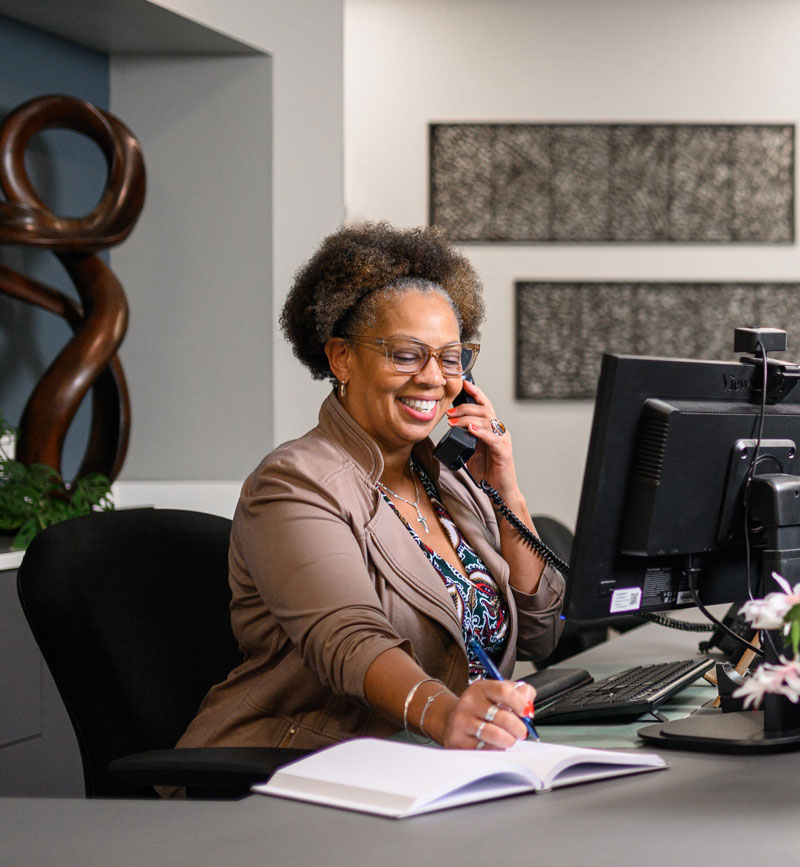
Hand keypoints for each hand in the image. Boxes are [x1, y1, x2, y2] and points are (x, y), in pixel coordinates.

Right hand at [438, 678, 536, 749]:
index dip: (520, 703)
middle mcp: (469, 703)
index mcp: (480, 688)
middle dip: (519, 728)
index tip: (526, 712)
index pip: (504, 691)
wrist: (451, 719)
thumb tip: (529, 700)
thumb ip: (517, 692)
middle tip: (521, 731)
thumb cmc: (480, 707)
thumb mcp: (496, 693)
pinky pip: (486, 750)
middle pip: (504, 718)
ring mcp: (462, 722)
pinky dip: (495, 749)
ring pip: (496, 736)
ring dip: (509, 740)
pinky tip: (494, 744)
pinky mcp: (458, 741)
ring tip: (509, 739)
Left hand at [445, 379, 519, 501]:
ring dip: (467, 419)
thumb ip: (465, 439)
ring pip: (486, 421)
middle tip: (448, 412)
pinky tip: (470, 429)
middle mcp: (499, 431)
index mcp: (492, 428)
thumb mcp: (472, 452)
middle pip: (484, 410)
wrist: (500, 492)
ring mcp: (503, 440)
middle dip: (464, 408)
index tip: (464, 385)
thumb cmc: (487, 472)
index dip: (476, 393)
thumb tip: (451, 429)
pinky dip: (480, 432)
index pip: (485, 405)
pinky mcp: (504, 451)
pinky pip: (492, 438)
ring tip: (453, 421)